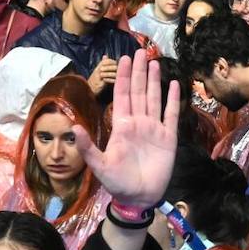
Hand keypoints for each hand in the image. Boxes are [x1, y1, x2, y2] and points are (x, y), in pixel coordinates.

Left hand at [73, 54, 178, 207]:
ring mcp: (154, 128)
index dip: (122, 77)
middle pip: (139, 91)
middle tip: (141, 52)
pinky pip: (171, 115)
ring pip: (154, 98)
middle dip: (139, 72)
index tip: (123, 59)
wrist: (139, 197)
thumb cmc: (118, 182)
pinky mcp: (168, 138)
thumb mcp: (99, 165)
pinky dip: (173, 100)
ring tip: (155, 62)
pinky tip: (175, 85)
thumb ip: (88, 147)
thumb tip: (73, 127)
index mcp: (122, 126)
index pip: (122, 95)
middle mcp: (138, 122)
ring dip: (154, 81)